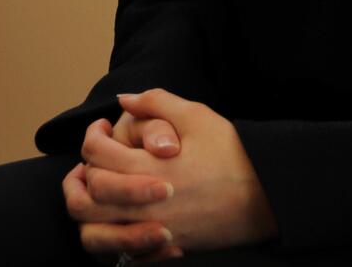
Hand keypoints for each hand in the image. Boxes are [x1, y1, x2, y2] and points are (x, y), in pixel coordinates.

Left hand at [79, 90, 278, 255]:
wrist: (267, 195)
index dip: (92, 137)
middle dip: (85, 172)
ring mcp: (153, 233)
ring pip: (97, 233)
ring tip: (98, 191)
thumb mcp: (195, 116)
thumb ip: (155, 102)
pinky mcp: (166, 251)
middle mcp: (145, 205)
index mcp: (148, 169)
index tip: (102, 129)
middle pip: (89, 195)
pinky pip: (123, 254)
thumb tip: (124, 99)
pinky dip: (113, 238)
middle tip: (97, 158)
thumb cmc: (232, 153)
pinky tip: (121, 217)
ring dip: (90, 211)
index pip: (95, 155)